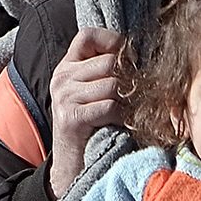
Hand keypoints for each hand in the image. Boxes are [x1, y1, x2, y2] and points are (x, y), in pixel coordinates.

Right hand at [48, 27, 127, 197]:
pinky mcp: (71, 117)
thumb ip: (106, 73)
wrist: (72, 165)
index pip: (88, 35)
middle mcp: (62, 77)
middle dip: (128, 79)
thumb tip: (138, 56)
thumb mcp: (94, 94)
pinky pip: (109, 106)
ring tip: (124, 113)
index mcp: (67, 66)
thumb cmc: (92, 127)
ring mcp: (64, 96)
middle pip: (109, 62)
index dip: (112, 41)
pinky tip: (117, 125)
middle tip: (132, 96)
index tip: (128, 59)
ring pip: (112, 84)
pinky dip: (120, 117)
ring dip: (126, 101)